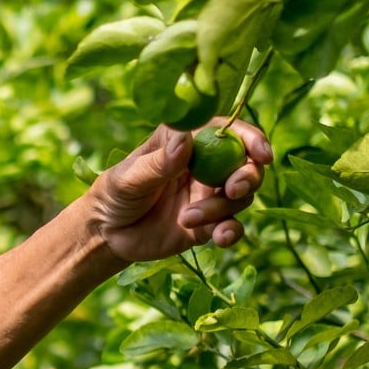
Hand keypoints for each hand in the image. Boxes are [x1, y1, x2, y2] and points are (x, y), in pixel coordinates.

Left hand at [83, 120, 271, 264]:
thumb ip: (158, 162)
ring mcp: (208, 195)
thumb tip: (186, 140)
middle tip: (232, 189)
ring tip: (187, 217)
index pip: (226, 131)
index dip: (250, 138)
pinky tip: (220, 237)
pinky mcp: (207, 224)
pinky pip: (231, 226)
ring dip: (222, 208)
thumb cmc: (113, 193)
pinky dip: (231, 231)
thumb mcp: (128, 177)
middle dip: (247, 176)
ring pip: (239, 197)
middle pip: (244, 164)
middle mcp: (204, 166)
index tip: (261, 153)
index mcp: (186, 142)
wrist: (107, 234)